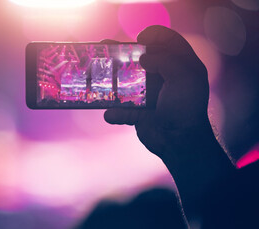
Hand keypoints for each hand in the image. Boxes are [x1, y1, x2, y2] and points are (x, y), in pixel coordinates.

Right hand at [104, 25, 210, 158]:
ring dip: (111, 77)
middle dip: (123, 53)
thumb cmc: (186, 108)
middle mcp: (165, 77)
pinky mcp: (139, 111)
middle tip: (107, 48)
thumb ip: (165, 60)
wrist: (179, 142)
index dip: (154, 34)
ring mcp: (150, 94)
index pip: (168, 40)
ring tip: (94, 71)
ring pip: (127, 81)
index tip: (140, 39)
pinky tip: (110, 114)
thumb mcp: (184, 77)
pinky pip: (122, 108)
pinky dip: (115, 112)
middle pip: (141, 58)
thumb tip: (143, 59)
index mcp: (181, 65)